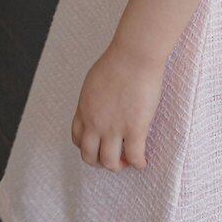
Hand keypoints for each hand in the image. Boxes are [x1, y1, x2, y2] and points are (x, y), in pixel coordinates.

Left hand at [71, 40, 166, 171]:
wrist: (133, 56)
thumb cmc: (117, 61)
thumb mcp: (93, 82)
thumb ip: (93, 99)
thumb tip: (99, 105)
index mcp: (84, 110)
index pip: (77, 139)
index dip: (88, 148)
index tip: (99, 147)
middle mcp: (95, 123)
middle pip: (89, 156)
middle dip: (100, 162)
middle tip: (113, 159)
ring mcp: (114, 127)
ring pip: (109, 162)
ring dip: (118, 166)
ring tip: (128, 161)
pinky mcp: (135, 128)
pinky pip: (134, 156)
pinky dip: (138, 163)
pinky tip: (143, 162)